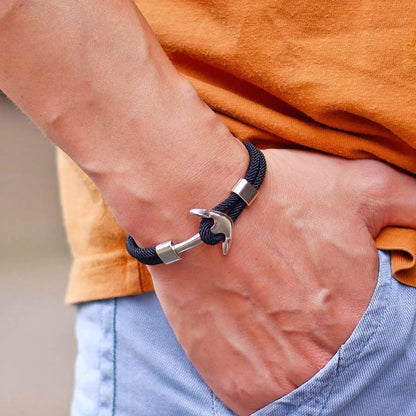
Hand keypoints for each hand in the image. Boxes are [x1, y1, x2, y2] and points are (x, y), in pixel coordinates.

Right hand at [148, 149, 415, 414]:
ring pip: (304, 395)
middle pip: (342, 376)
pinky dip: (267, 382)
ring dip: (299, 371)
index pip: (385, 354)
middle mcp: (319, 361)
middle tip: (308, 325)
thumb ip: (412, 207)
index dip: (364, 336)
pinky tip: (259, 346)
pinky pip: (265, 405)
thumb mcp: (360, 187)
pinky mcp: (234, 384)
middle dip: (332, 353)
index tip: (344, 322)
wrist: (197, 205)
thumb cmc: (277, 196)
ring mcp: (274, 379)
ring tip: (283, 336)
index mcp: (358, 321)